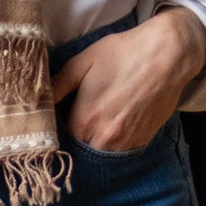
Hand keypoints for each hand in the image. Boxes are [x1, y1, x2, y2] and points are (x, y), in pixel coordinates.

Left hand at [51, 8, 205, 154]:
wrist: (167, 54)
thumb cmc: (122, 53)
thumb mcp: (82, 62)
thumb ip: (58, 84)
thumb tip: (39, 99)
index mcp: (85, 119)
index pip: (62, 138)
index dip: (60, 127)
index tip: (63, 117)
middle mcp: (105, 137)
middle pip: (82, 149)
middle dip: (79, 137)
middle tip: (83, 116)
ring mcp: (127, 141)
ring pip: (103, 152)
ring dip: (98, 141)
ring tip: (102, 117)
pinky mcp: (144, 140)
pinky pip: (123, 148)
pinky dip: (117, 140)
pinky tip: (119, 118)